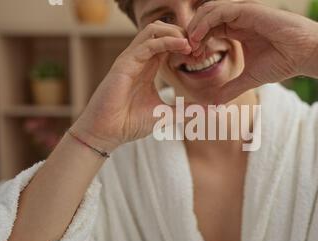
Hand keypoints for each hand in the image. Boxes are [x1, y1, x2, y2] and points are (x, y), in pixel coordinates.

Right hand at [72, 21, 191, 150]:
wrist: (107, 133)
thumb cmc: (129, 123)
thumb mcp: (166, 115)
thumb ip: (186, 110)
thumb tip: (210, 112)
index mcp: (148, 67)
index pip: (168, 43)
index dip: (186, 44)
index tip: (201, 54)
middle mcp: (139, 59)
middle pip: (162, 31)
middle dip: (183, 34)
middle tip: (198, 48)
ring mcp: (131, 59)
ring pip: (153, 29)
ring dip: (175, 33)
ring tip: (191, 45)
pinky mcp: (125, 63)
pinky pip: (147, 43)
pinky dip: (166, 41)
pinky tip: (182, 46)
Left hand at [187, 0, 317, 102]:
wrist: (306, 54)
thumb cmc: (283, 62)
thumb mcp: (249, 78)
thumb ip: (231, 88)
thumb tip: (214, 104)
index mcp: (237, 30)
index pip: (208, 29)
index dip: (196, 42)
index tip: (190, 59)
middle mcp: (238, 19)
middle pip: (205, 18)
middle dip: (192, 33)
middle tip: (186, 52)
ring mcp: (243, 12)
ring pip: (209, 11)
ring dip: (196, 27)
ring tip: (190, 45)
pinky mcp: (249, 10)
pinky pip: (220, 10)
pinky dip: (206, 22)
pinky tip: (199, 38)